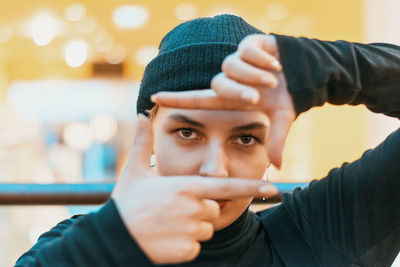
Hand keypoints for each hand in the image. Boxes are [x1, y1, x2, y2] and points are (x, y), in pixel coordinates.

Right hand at [111, 114, 276, 264]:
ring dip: (192, 227)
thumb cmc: (125, 202)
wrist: (113, 237)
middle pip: (212, 208)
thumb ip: (144, 142)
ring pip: (205, 228)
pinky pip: (196, 246)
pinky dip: (185, 244)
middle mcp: (192, 208)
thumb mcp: (135, 170)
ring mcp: (190, 231)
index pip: (226, 187)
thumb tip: (142, 114)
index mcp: (185, 187)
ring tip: (167, 222)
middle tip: (171, 209)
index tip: (272, 187)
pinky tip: (165, 238)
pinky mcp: (186, 251)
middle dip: (198, 209)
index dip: (250, 187)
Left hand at [151, 34, 295, 167]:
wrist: (303, 72)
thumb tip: (278, 167)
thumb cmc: (286, 96)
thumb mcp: (281, 119)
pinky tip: (274, 63)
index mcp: (231, 99)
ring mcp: (238, 62)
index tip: (153, 97)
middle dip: (238, 92)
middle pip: (219, 84)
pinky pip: (247, 51)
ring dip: (254, 75)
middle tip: (257, 98)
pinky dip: (262, 59)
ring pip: (232, 66)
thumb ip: (277, 140)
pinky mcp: (249, 44)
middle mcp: (230, 80)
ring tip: (272, 80)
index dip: (176, 98)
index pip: (198, 98)